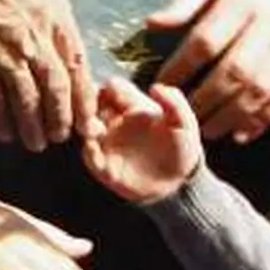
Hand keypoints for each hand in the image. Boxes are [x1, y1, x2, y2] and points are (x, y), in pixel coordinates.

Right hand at [0, 0, 99, 151]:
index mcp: (55, 10)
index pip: (77, 60)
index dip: (84, 92)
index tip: (90, 113)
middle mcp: (38, 39)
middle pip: (57, 88)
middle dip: (62, 117)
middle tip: (63, 138)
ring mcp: (8, 54)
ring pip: (29, 100)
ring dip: (34, 125)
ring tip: (35, 144)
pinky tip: (3, 134)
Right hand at [80, 78, 200, 202]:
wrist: (180, 181)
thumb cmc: (182, 147)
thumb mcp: (184, 123)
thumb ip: (174, 102)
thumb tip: (155, 87)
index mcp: (133, 107)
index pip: (111, 88)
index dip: (107, 87)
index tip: (110, 92)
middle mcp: (116, 122)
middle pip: (91, 105)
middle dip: (88, 104)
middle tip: (94, 109)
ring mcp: (109, 144)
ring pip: (85, 129)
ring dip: (86, 128)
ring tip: (96, 130)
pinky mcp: (106, 167)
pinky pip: (90, 158)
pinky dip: (90, 154)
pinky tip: (97, 152)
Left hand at [150, 0, 269, 143]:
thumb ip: (186, 4)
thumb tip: (152, 25)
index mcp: (244, 0)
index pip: (207, 40)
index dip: (181, 67)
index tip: (160, 86)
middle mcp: (269, 26)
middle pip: (234, 71)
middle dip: (205, 99)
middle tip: (182, 115)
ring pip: (258, 91)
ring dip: (229, 117)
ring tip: (205, 131)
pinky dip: (259, 122)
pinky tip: (238, 134)